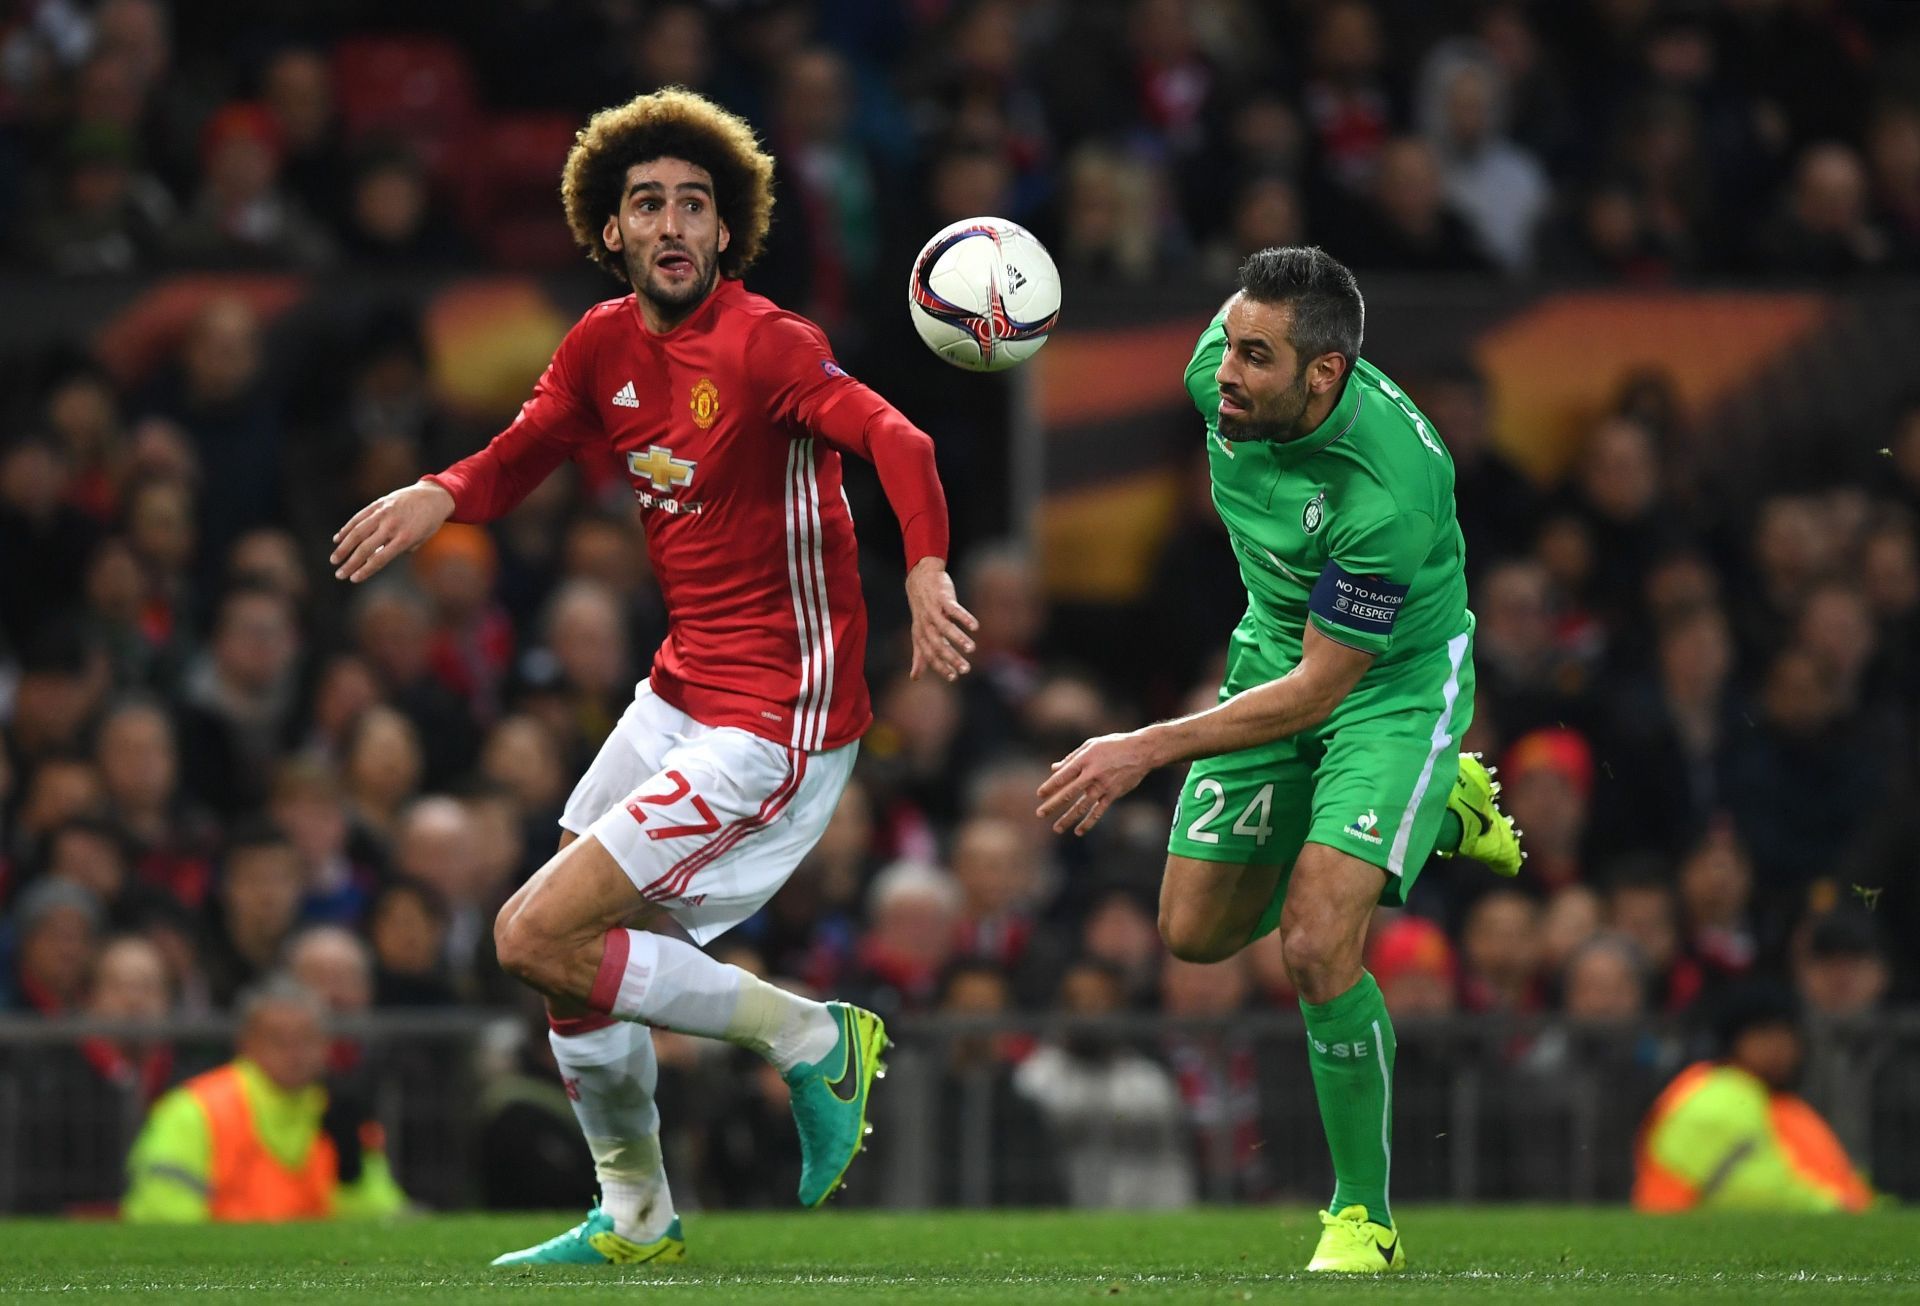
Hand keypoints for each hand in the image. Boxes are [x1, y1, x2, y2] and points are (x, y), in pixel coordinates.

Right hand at [330, 482, 454, 582]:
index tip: (353, 579)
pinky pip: (359, 517)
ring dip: (343, 547)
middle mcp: (392, 525)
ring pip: (357, 532)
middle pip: (365, 548)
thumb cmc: (428, 523)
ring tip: (334, 559)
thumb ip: (399, 549)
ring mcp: (383, 513)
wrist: (433, 496)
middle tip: (339, 575)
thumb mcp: (419, 540)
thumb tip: (374, 558)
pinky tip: (338, 539)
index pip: (380, 558)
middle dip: (350, 563)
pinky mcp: (378, 504)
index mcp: (404, 538)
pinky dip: (347, 528)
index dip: (365, 570)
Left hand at [905, 557, 978, 681]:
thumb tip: (914, 677)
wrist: (920, 577)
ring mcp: (933, 610)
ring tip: (972, 649)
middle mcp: (925, 623)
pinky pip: (953, 609)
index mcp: (920, 634)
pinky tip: (975, 627)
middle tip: (966, 669)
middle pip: (938, 644)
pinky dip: (963, 618)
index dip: (940, 666)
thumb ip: (919, 655)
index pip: (929, 654)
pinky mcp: (942, 597)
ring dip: (959, 639)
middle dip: (951, 658)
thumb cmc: (922, 609)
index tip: (954, 677)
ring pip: (945, 628)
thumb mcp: (919, 632)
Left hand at [1035, 730, 1161, 835]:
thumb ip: (1071, 758)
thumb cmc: (1113, 746)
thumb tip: (1054, 768)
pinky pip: (1099, 811)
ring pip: (1082, 806)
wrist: (1141, 751)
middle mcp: (1092, 774)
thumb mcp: (1091, 746)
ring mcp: (1103, 786)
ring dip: (1068, 818)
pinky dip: (1089, 822)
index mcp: (1085, 760)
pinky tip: (1079, 831)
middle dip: (1053, 804)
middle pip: (1069, 792)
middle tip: (1040, 814)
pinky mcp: (1113, 794)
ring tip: (1056, 829)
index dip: (1050, 786)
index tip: (1040, 795)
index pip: (1063, 776)